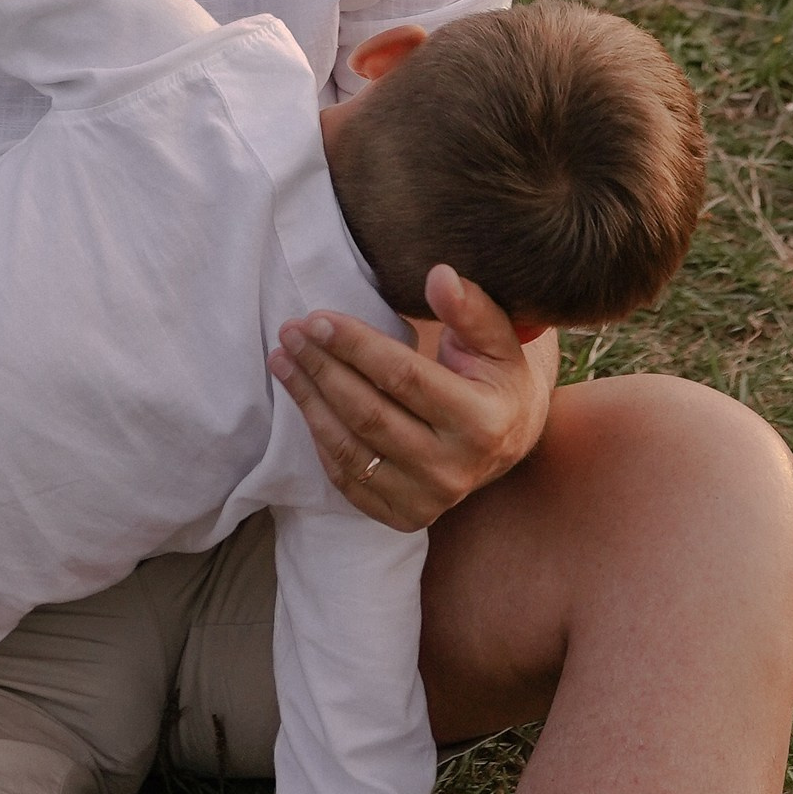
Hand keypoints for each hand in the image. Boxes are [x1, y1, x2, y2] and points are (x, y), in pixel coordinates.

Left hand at [272, 268, 558, 528]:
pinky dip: (320, 440)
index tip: (318, 318)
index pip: (403, 377)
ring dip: (309, 402)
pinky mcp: (405, 517)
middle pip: (369, 414)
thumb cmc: (496, 376)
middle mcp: (455, 470)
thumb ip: (471, 308)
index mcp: (482, 422)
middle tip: (290, 332)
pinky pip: (348, 480)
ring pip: (350, 450)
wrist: (509, 438)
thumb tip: (439, 276)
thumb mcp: (498, 338)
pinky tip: (306, 403)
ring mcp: (429, 500)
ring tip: (283, 361)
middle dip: (321, 369)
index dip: (356, 346)